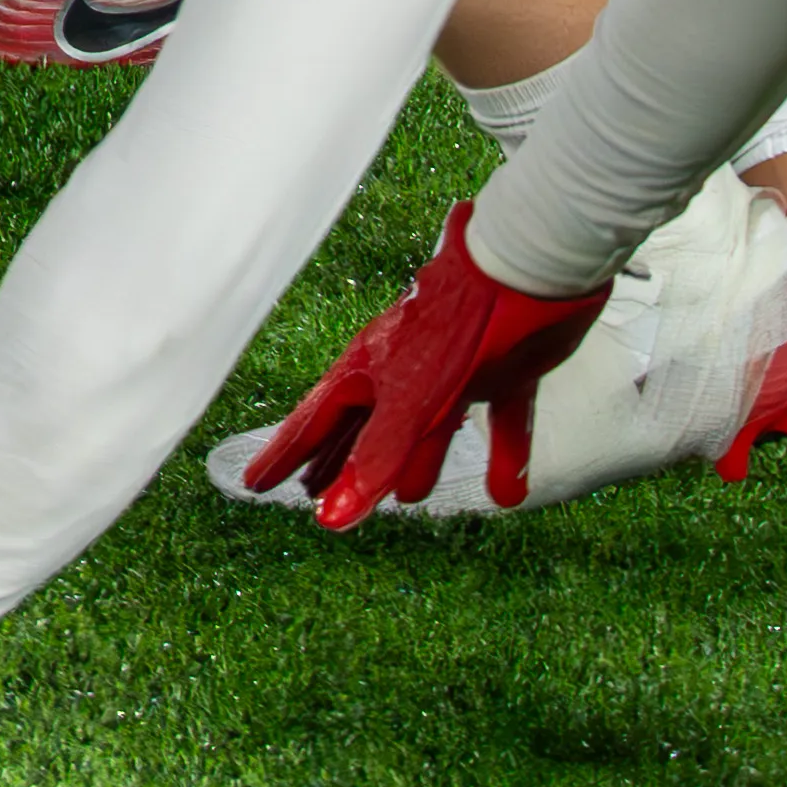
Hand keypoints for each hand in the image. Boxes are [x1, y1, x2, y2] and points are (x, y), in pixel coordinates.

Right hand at [216, 203, 611, 525]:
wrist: (530, 268)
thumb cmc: (461, 325)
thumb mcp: (412, 401)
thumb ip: (377, 457)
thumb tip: (330, 518)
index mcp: (368, 372)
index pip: (315, 422)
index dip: (286, 455)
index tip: (256, 483)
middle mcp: (402, 372)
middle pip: (362, 428)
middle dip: (339, 461)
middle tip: (314, 493)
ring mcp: (453, 372)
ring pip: (426, 431)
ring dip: (417, 465)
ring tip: (408, 499)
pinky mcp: (505, 372)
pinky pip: (500, 424)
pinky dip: (502, 458)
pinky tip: (508, 494)